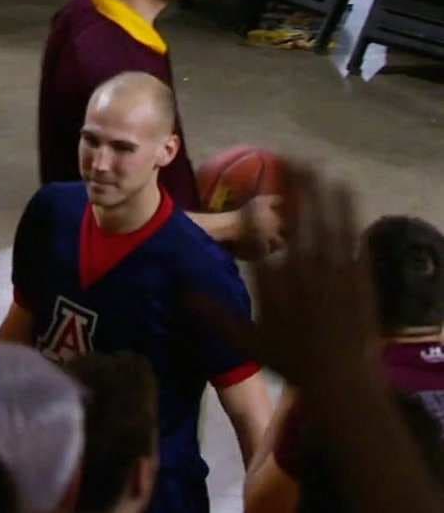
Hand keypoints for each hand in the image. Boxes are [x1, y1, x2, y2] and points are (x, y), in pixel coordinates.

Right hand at [186, 166, 380, 387]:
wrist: (340, 379)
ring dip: (322, 192)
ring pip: (328, 221)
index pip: (262, 234)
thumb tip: (182, 294)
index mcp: (275, 281)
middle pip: (299, 217)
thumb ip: (214, 315)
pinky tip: (346, 196)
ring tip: (317, 166)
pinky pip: (351, 236)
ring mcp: (334, 269)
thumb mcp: (245, 341)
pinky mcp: (358, 274)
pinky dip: (347, 213)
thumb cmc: (291, 359)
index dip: (256, 207)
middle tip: (291, 160)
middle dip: (297, 186)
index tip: (252, 189)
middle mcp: (304, 268)